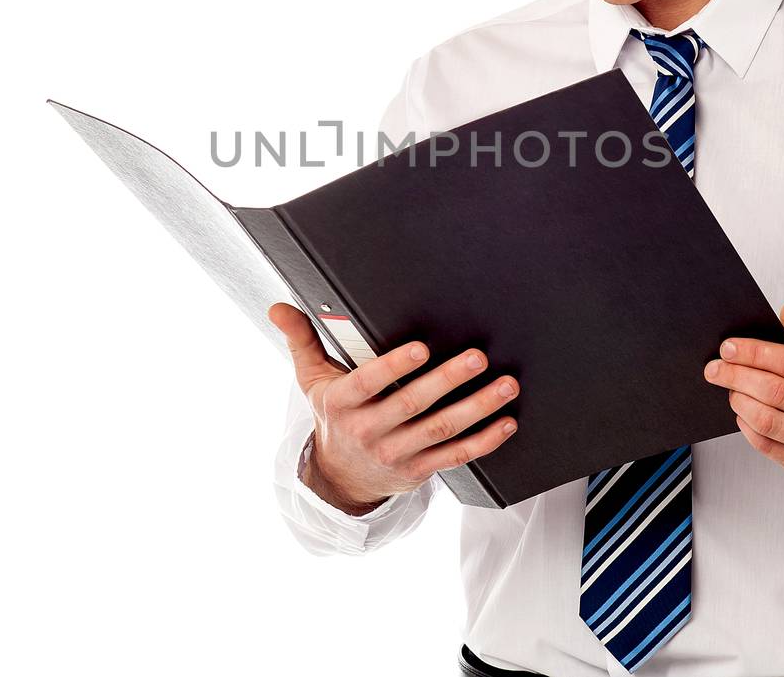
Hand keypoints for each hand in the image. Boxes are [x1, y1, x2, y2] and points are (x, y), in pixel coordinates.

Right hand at [268, 302, 521, 513]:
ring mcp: (396, 454)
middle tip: (477, 357)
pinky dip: (484, 441)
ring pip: (441, 430)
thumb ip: (301, 339)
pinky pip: (455, 456)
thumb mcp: (311, 379)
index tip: (422, 348)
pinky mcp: (419, 471)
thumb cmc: (333, 415)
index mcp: (343, 403)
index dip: (395, 366)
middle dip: (448, 380)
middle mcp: (368, 431)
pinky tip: (504, 422)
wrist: (339, 477)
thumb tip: (278, 307)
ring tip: (505, 386)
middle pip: (413, 405)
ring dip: (477, 408)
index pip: (369, 383)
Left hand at [702, 301, 783, 489]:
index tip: (729, 347)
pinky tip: (742, 410)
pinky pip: (767, 446)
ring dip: (739, 400)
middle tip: (715, 367)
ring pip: (768, 421)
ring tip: (728, 386)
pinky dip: (747, 425)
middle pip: (777, 393)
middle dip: (738, 376)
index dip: (756, 353)